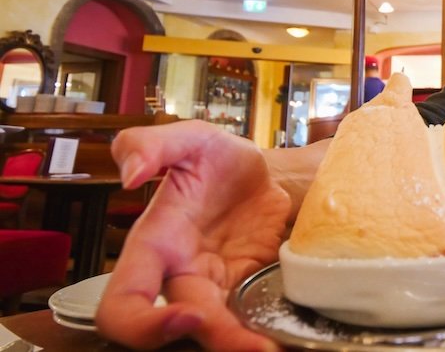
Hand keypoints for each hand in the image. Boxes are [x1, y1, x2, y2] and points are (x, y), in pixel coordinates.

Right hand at [95, 120, 290, 350]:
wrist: (264, 170)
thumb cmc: (217, 159)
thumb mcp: (189, 138)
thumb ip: (150, 145)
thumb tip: (129, 173)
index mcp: (156, 245)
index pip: (122, 302)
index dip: (142, 323)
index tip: (189, 316)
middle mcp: (183, 276)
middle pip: (180, 332)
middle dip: (221, 343)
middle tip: (261, 346)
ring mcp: (220, 288)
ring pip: (221, 333)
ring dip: (247, 345)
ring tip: (283, 346)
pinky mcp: (252, 289)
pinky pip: (255, 318)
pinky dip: (272, 327)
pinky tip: (297, 330)